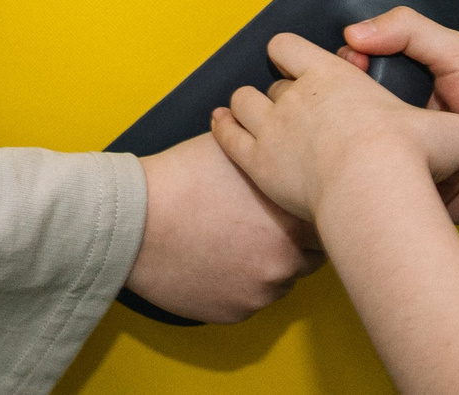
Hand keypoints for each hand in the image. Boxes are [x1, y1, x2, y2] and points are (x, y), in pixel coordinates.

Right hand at [125, 131, 322, 323]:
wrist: (133, 220)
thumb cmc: (178, 180)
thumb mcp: (230, 151)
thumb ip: (265, 156)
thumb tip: (276, 146)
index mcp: (290, 216)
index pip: (325, 223)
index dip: (306, 214)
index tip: (291, 209)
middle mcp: (286, 259)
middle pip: (309, 257)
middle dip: (289, 243)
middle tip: (257, 227)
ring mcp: (262, 291)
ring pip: (279, 281)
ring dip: (264, 265)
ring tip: (230, 242)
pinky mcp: (237, 312)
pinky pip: (250, 300)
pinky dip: (238, 285)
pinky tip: (215, 261)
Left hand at [210, 32, 458, 224]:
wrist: (375, 191)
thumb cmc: (412, 159)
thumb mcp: (454, 131)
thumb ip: (450, 123)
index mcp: (331, 76)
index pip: (291, 46)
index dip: (292, 52)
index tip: (297, 61)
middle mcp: (295, 95)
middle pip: (272, 82)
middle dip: (281, 91)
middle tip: (295, 109)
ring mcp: (271, 128)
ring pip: (244, 102)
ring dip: (248, 106)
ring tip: (256, 115)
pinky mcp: (257, 163)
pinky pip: (228, 137)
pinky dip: (224, 128)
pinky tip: (222, 126)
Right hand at [329, 7, 458, 227]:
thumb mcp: (458, 53)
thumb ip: (409, 30)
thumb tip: (353, 34)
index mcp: (408, 83)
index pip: (357, 67)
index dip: (348, 62)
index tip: (353, 61)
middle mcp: (400, 117)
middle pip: (350, 102)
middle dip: (345, 98)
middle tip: (355, 98)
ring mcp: (401, 153)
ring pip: (356, 141)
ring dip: (353, 135)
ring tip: (357, 130)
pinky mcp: (404, 186)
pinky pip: (373, 178)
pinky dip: (368, 170)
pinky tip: (365, 160)